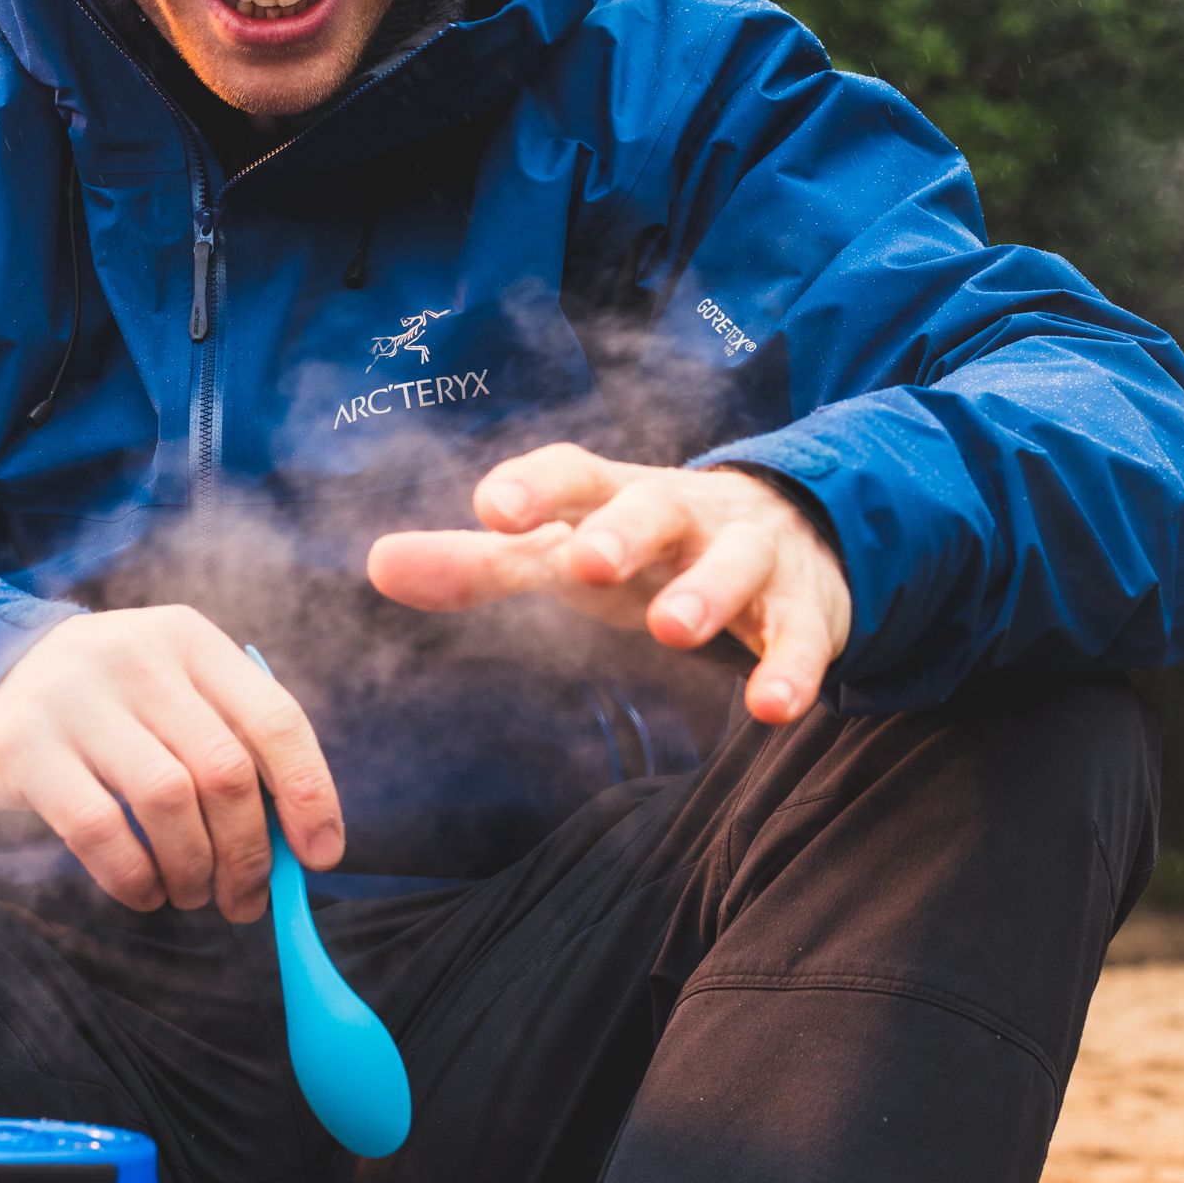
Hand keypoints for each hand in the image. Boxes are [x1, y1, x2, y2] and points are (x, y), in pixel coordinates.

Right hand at [0, 605, 344, 917]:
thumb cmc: (115, 702)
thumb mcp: (176, 692)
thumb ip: (233, 747)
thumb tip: (302, 844)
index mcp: (191, 640)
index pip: (275, 718)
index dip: (309, 794)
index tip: (321, 856)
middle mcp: (137, 657)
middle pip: (224, 770)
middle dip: (249, 853)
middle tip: (246, 901)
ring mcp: (76, 698)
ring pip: (167, 801)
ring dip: (193, 869)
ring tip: (193, 895)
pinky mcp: (25, 746)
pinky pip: (98, 829)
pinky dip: (134, 876)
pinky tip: (145, 892)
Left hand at [367, 446, 851, 725]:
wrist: (795, 531)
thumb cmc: (650, 548)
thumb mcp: (569, 551)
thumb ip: (482, 565)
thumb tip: (376, 565)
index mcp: (616, 496)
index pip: (573, 474)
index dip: (535, 488)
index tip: (490, 509)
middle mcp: (684, 513)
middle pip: (653, 508)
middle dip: (622, 533)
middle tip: (588, 563)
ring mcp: (752, 555)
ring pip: (733, 565)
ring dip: (706, 594)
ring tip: (675, 632)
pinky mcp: (807, 609)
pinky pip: (803, 638)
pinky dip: (791, 670)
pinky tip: (773, 708)